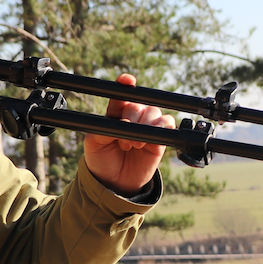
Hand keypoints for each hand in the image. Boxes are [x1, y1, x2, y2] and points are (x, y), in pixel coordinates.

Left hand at [83, 74, 175, 195]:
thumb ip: (103, 128)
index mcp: (115, 113)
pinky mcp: (160, 138)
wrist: (114, 183)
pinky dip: (161, 128)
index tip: (127, 80)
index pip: (121, 94)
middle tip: (124, 140)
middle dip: (132, 119)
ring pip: (154, 112)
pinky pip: (168, 123)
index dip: (125, 83)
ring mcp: (147, 126)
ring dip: (145, 126)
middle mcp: (132, 117)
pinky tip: (150, 141)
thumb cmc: (101, 160)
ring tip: (134, 144)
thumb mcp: (94, 143)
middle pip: (138, 104)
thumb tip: (123, 123)